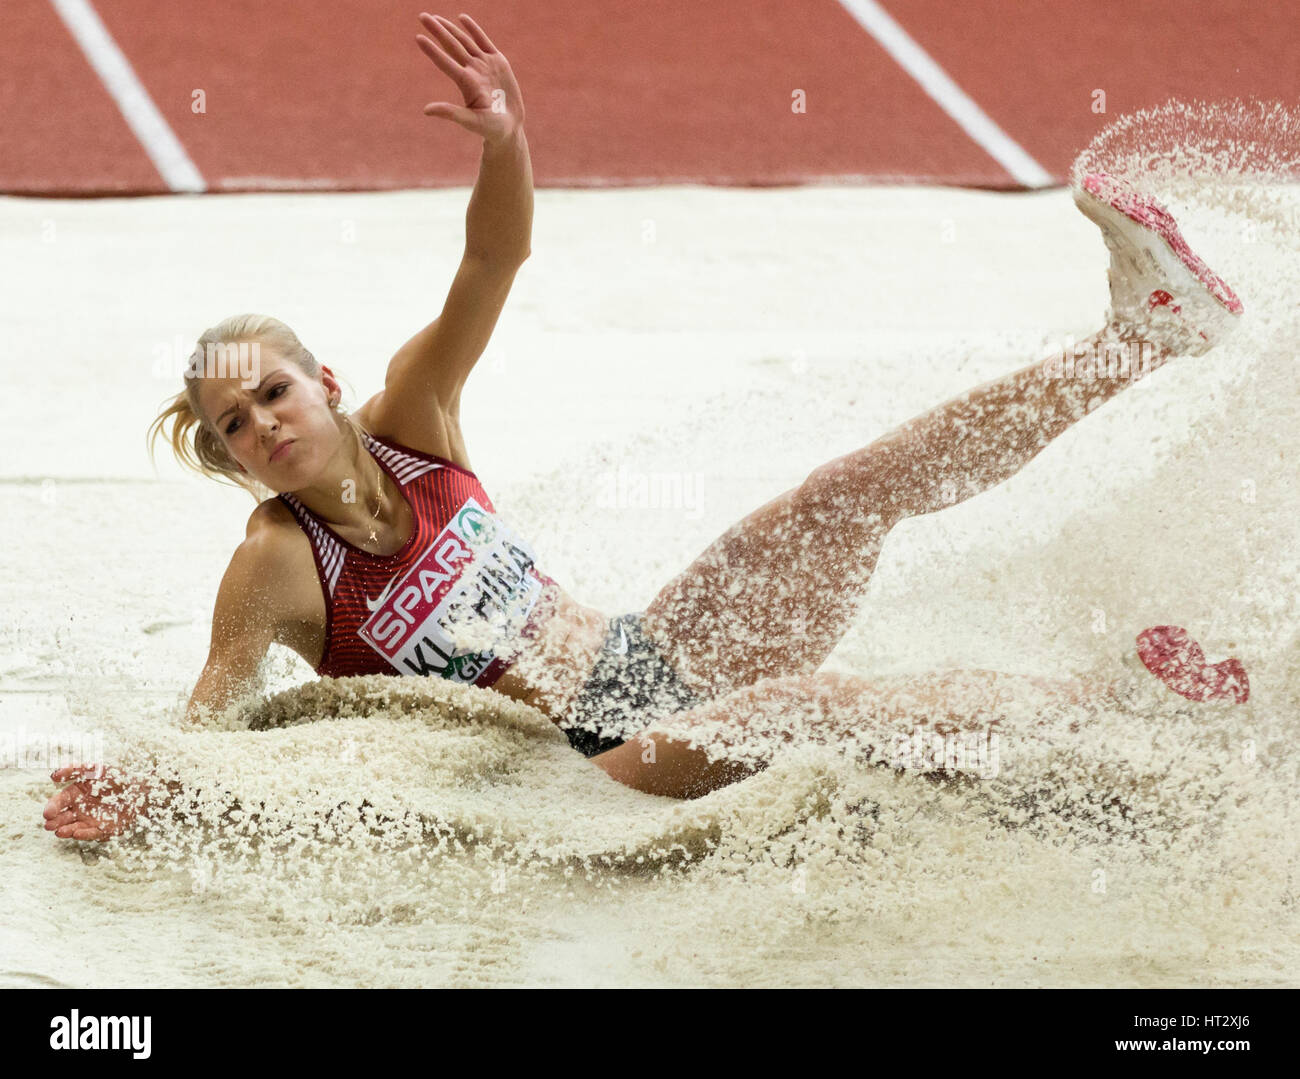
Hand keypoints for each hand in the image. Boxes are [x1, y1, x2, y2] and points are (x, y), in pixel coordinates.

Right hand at [43, 763, 150, 841]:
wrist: (141, 788)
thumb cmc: (117, 776)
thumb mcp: (96, 769)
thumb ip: (75, 769)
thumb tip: (53, 775)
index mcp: (76, 794)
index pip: (59, 802)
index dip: (52, 807)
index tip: (47, 813)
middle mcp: (80, 809)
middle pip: (63, 818)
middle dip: (55, 822)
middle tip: (49, 825)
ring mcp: (90, 820)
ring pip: (74, 828)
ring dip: (66, 830)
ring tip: (60, 831)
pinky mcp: (104, 829)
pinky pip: (92, 833)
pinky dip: (84, 834)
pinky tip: (76, 833)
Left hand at [416, 13, 524, 142]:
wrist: (510, 127)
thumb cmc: (491, 128)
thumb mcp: (472, 122)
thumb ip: (451, 114)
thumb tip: (426, 110)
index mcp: (467, 83)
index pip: (446, 63)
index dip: (433, 51)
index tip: (418, 38)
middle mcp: (473, 71)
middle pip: (452, 46)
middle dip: (438, 31)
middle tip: (422, 16)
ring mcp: (484, 65)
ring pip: (465, 41)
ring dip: (450, 28)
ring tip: (434, 18)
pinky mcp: (498, 62)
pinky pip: (483, 41)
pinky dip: (474, 29)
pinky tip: (462, 18)